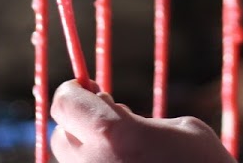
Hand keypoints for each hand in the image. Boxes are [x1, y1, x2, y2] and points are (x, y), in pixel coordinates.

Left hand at [50, 80, 235, 162]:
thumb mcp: (182, 128)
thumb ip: (139, 120)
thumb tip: (113, 115)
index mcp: (115, 133)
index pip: (64, 103)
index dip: (73, 91)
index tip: (89, 87)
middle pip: (60, 134)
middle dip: (80, 121)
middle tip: (108, 116)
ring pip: (71, 161)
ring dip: (87, 148)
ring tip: (122, 149)